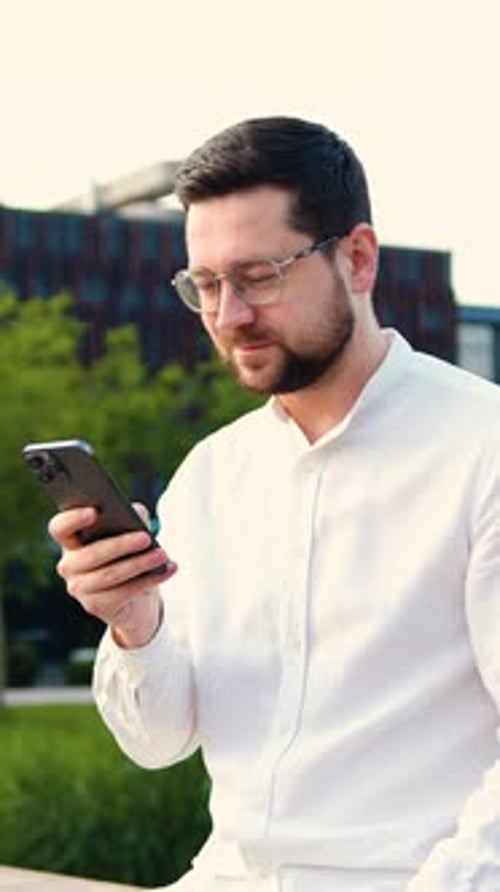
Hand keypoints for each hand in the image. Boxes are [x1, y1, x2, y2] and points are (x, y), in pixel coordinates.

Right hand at [48, 505, 176, 648]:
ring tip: (162, 554)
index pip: (60, 528)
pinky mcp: (95, 605)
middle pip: (91, 554)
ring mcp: (79, 588)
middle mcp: (69, 565)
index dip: (72, 519)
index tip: (94, 511)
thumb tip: (136, 513)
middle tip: (146, 538)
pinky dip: (149, 580)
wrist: (134, 598)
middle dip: (121, 545)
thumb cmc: (128, 554)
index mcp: (71, 541)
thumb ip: (130, 516)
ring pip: (110, 574)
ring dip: (140, 563)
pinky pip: (124, 592)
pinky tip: (168, 569)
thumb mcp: (130, 531)